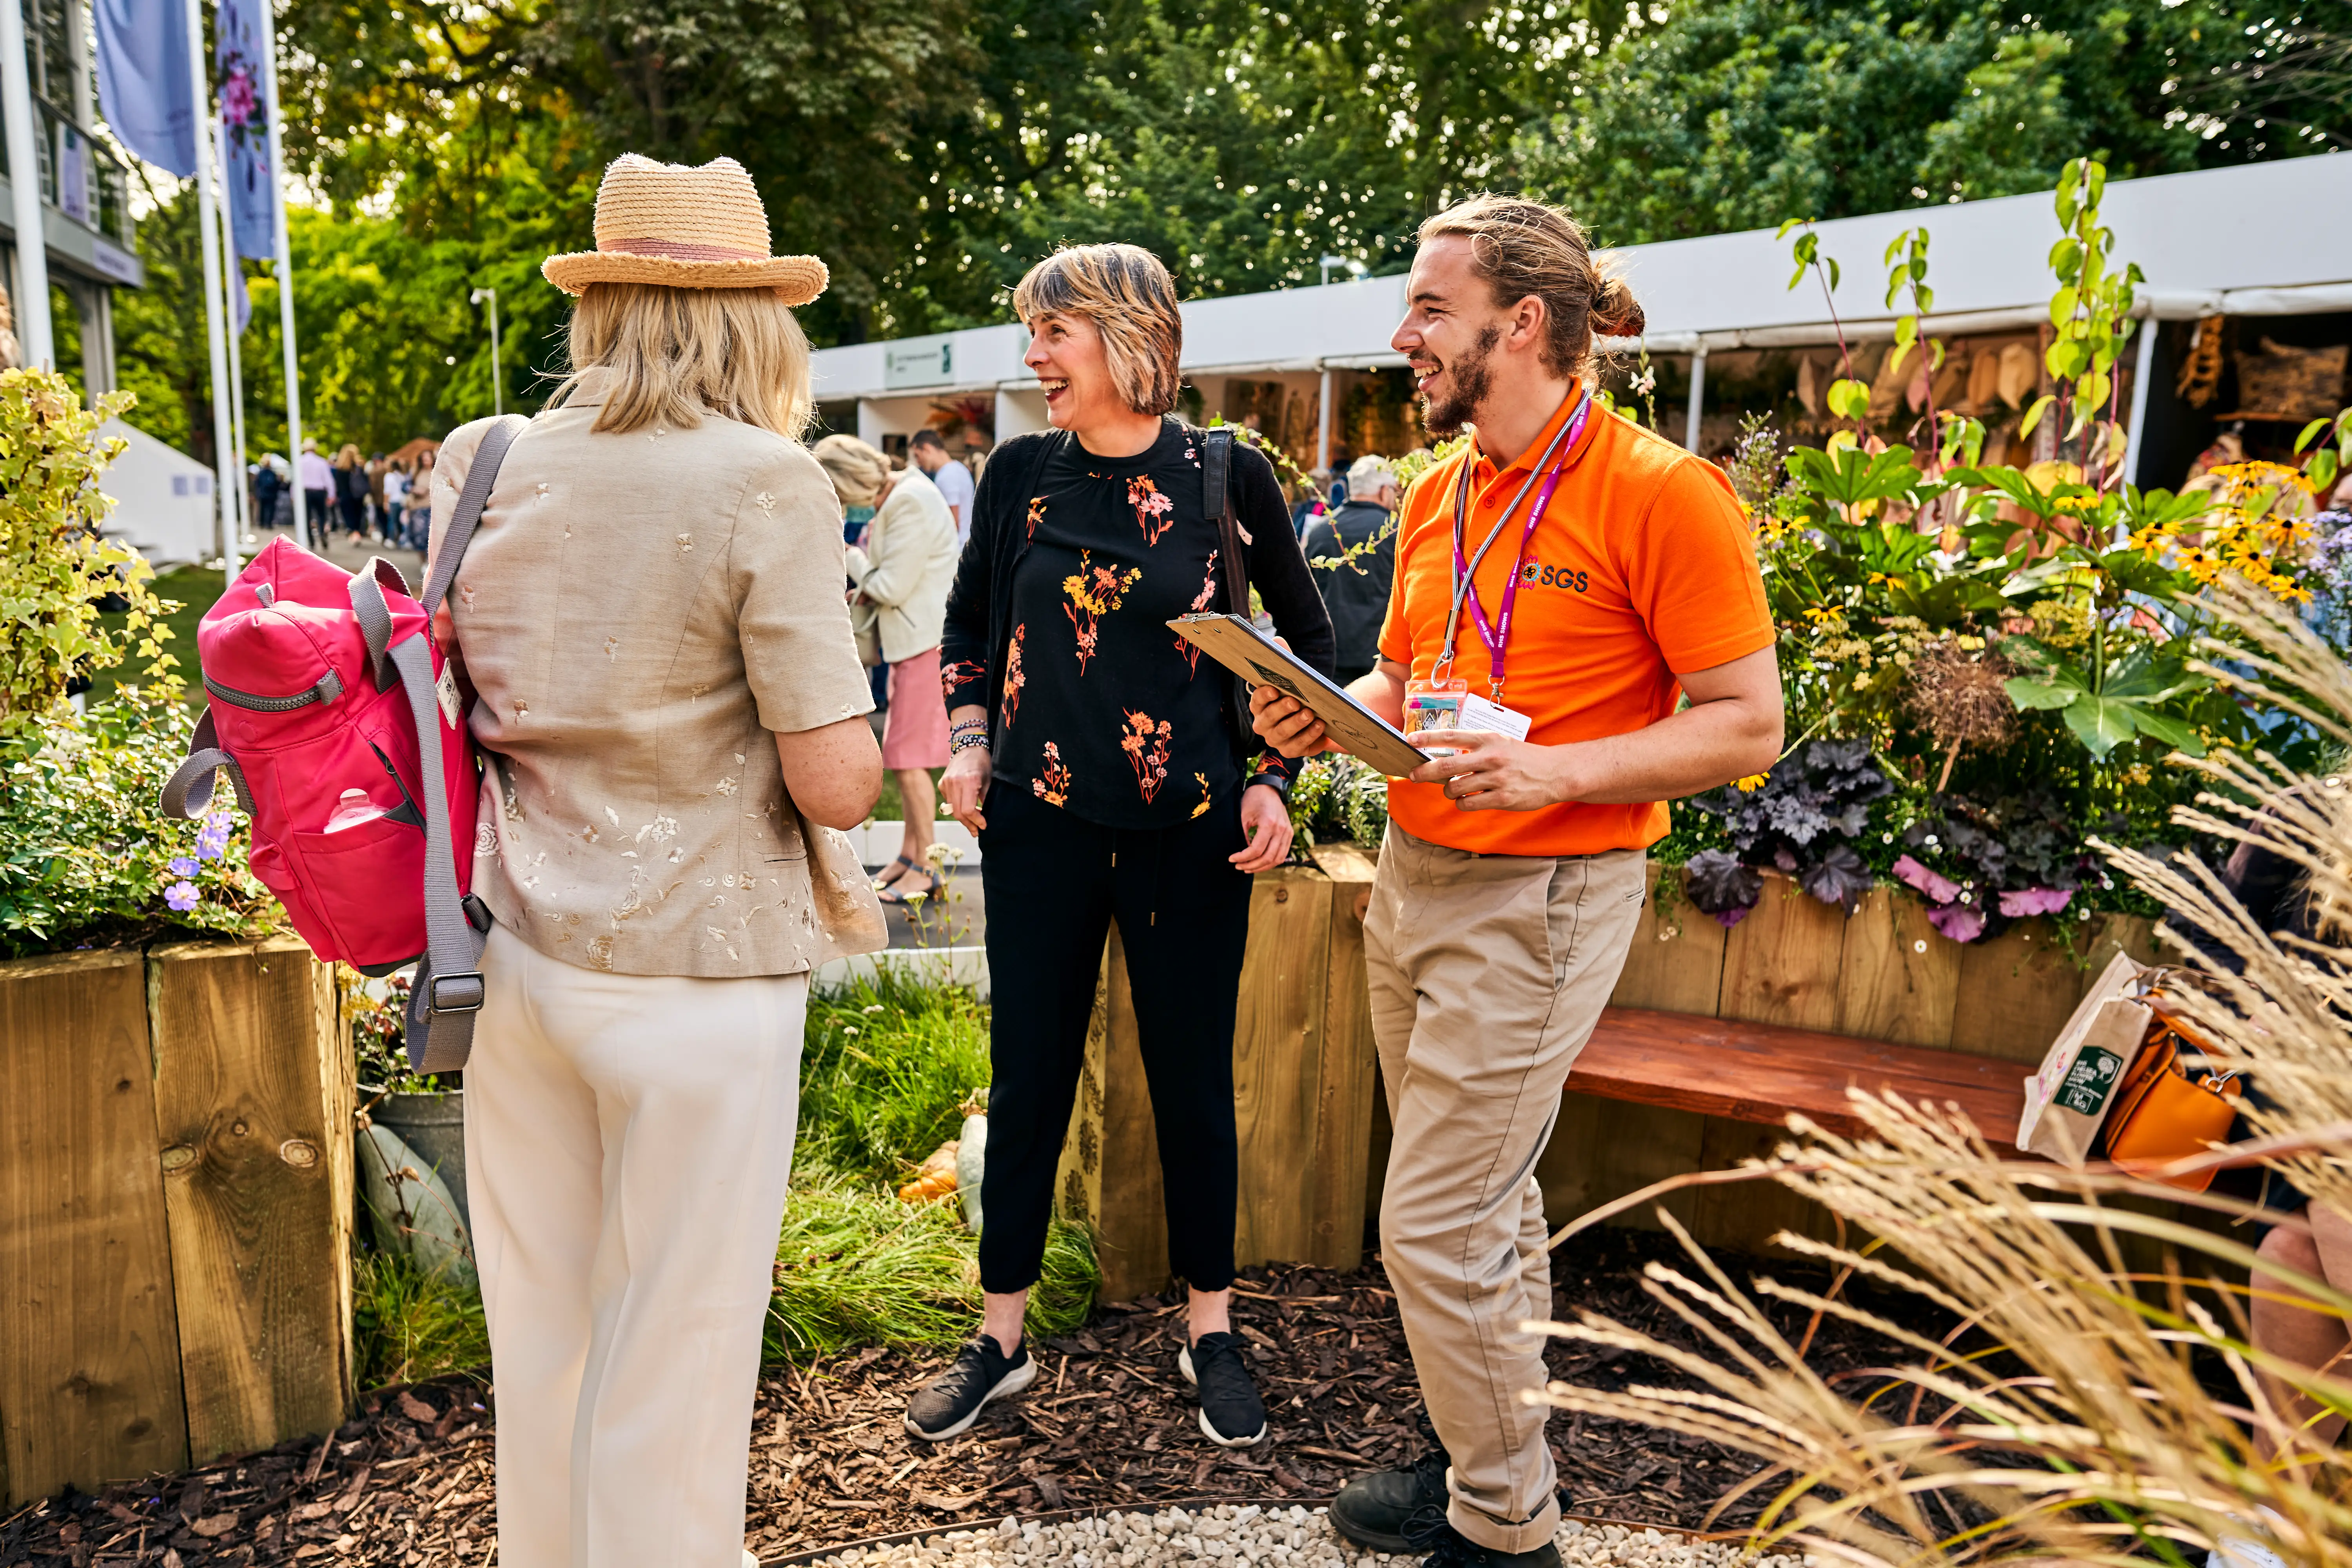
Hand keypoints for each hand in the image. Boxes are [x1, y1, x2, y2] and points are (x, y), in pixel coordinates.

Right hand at [941, 745, 991, 833]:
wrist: (969, 746)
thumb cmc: (982, 763)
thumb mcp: (988, 781)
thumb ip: (985, 800)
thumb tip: (984, 819)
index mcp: (968, 781)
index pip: (968, 810)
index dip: (976, 821)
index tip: (983, 825)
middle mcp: (954, 782)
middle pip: (958, 813)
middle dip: (969, 824)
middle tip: (977, 830)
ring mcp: (946, 782)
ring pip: (952, 809)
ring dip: (963, 818)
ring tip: (973, 822)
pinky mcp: (941, 783)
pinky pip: (949, 801)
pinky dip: (957, 807)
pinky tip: (965, 808)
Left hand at [1230, 783, 1294, 871]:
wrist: (1269, 788)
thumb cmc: (1253, 799)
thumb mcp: (1243, 816)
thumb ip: (1243, 835)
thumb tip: (1241, 855)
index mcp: (1269, 823)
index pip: (1256, 849)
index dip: (1243, 858)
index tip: (1232, 859)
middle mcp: (1281, 829)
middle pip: (1268, 857)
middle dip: (1252, 865)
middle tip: (1238, 867)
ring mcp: (1288, 832)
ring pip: (1277, 859)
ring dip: (1262, 867)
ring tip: (1248, 868)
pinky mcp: (1290, 833)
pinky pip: (1282, 853)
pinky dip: (1271, 861)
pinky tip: (1260, 863)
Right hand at [1249, 681, 1335, 758]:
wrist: (1315, 726)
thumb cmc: (1301, 705)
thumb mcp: (1295, 696)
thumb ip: (1292, 690)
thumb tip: (1300, 683)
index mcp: (1260, 708)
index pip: (1257, 700)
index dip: (1264, 695)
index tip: (1274, 690)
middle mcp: (1263, 725)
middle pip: (1269, 716)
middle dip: (1282, 708)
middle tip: (1294, 702)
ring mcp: (1274, 740)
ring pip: (1282, 731)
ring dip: (1296, 722)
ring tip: (1309, 713)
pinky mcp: (1288, 751)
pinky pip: (1298, 744)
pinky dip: (1310, 734)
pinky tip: (1319, 725)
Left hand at [1407, 730, 1578, 811]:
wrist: (1555, 772)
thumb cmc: (1522, 758)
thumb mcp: (1500, 743)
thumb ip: (1475, 748)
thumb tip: (1443, 757)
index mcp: (1488, 739)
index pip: (1451, 736)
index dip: (1427, 738)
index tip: (1409, 741)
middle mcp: (1491, 757)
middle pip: (1447, 765)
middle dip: (1425, 771)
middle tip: (1413, 775)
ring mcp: (1497, 779)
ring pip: (1456, 788)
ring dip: (1448, 791)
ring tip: (1453, 789)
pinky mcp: (1503, 798)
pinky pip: (1469, 804)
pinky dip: (1462, 803)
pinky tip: (1468, 799)